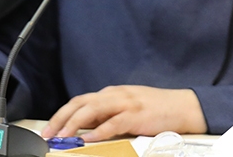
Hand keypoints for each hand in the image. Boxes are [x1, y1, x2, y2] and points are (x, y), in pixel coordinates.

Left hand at [41, 86, 206, 141]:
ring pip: (93, 109)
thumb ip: (108, 115)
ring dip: (75, 124)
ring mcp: (127, 103)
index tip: (49, 129)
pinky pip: (114, 122)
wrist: (183, 107)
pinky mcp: (137, 114)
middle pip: (81, 103)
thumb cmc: (156, 110)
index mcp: (113, 93)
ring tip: (63, 137)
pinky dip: (99, 131)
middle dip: (61, 118)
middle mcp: (117, 95)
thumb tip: (85, 128)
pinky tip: (89, 139)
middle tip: (49, 134)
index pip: (80, 101)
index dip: (62, 114)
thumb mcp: (128, 108)